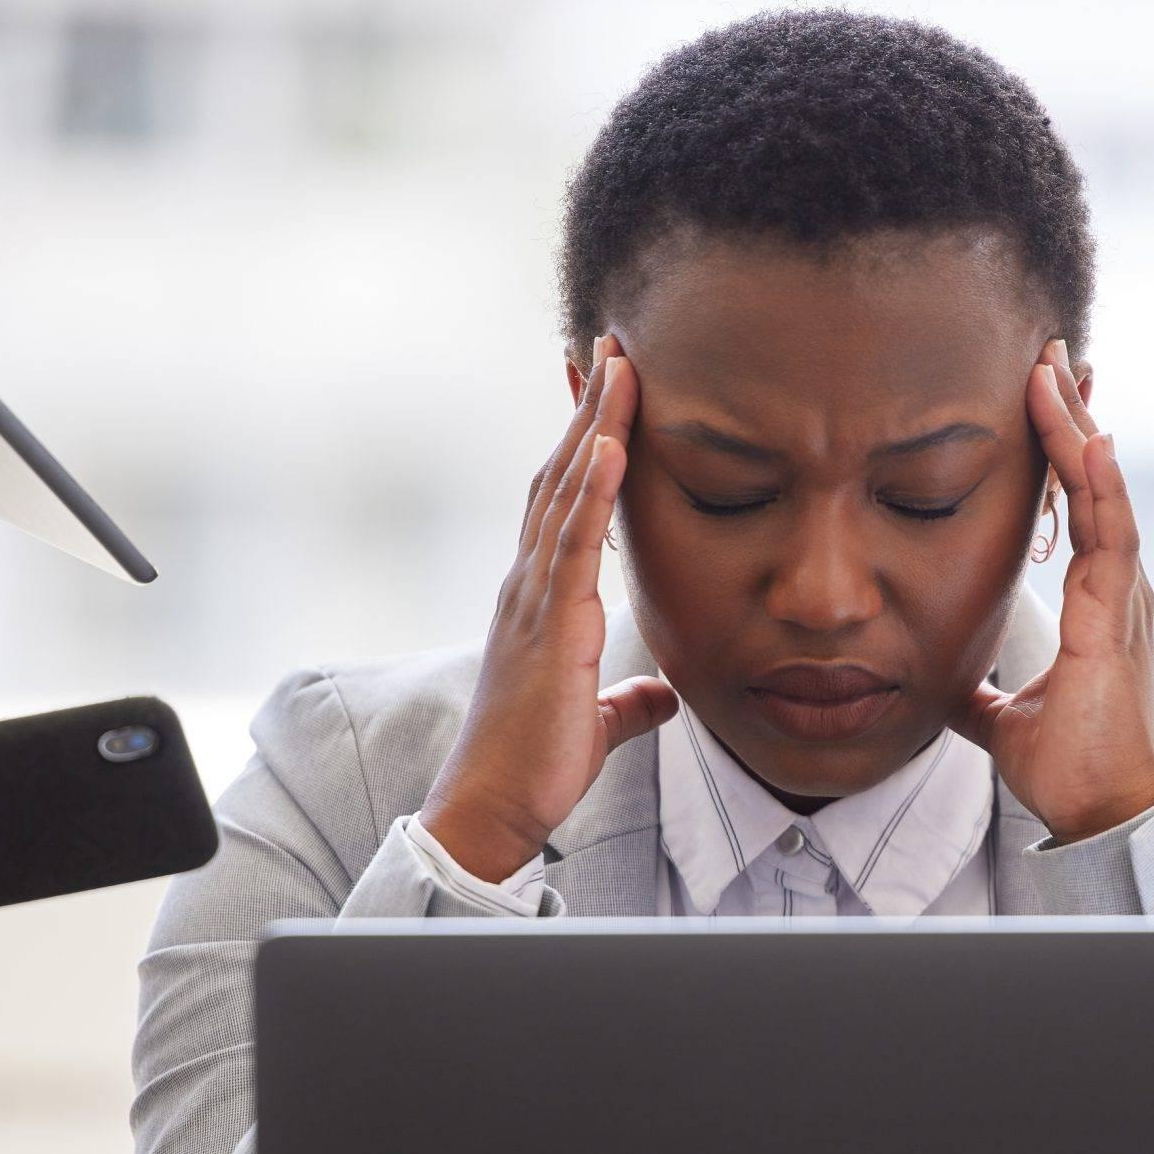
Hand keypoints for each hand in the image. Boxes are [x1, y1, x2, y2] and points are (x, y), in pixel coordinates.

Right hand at [420, 337, 677, 881]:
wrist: (494, 808)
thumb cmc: (534, 767)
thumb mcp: (596, 723)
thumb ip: (627, 700)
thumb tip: (660, 695)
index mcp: (540, 600)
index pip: (563, 503)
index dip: (585, 444)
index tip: (608, 392)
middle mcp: (529, 585)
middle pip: (559, 475)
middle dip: (587, 409)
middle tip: (612, 345)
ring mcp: (534, 599)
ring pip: (563, 491)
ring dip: (593, 425)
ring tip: (619, 364)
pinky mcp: (550, 624)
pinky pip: (573, 543)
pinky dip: (592, 489)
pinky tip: (611, 443)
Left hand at [951, 340, 1153, 844]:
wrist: (1096, 814)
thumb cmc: (1067, 766)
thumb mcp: (1000, 716)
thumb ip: (977, 690)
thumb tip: (941, 681)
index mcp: (1094, 604)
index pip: (1078, 506)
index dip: (1061, 449)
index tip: (1041, 394)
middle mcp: (1116, 591)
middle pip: (1096, 483)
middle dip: (1072, 416)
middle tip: (1050, 352)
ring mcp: (1122, 602)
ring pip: (1104, 495)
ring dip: (1079, 432)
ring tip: (1059, 373)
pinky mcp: (1116, 623)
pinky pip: (1115, 539)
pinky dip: (1104, 487)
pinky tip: (1092, 439)